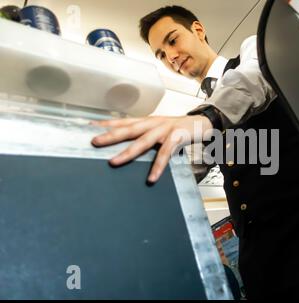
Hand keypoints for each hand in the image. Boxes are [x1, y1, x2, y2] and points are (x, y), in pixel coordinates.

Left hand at [91, 115, 212, 182]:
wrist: (202, 122)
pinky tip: (151, 178)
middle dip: (111, 135)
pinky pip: (165, 154)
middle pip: (129, 129)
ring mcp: (165, 130)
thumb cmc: (178, 127)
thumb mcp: (159, 128)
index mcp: (148, 121)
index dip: (106, 123)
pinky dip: (158, 166)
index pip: (124, 121)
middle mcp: (153, 123)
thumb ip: (145, 134)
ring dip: (128, 152)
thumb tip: (129, 145)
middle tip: (95, 141)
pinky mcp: (177, 138)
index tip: (89, 127)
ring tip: (114, 162)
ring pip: (143, 141)